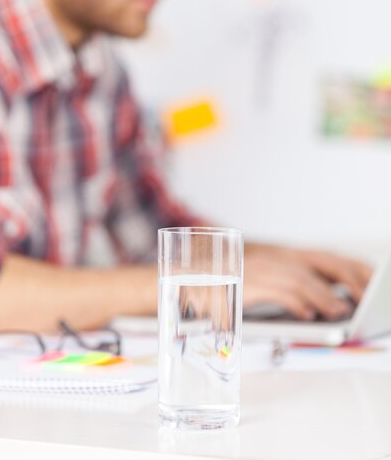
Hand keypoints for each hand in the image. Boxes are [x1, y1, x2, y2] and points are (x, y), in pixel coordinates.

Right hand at [243, 243, 372, 320]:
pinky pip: (277, 292)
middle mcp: (280, 257)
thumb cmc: (238, 284)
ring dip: (323, 296)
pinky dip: (295, 304)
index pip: (331, 258)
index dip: (355, 269)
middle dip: (347, 279)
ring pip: (302, 279)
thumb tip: (334, 305)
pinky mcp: (249, 283)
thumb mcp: (272, 279)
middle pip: (323, 262)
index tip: (374, 282)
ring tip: (339, 313)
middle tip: (365, 298)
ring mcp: (265, 268)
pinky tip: (307, 315)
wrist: (198, 280)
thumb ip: (300, 287)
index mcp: (289, 256)